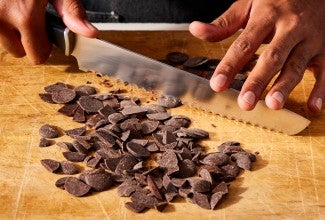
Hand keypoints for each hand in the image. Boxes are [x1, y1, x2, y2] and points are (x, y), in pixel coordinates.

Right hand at [0, 0, 98, 63]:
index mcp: (24, 16)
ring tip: (18, 9)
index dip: (45, 48)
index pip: (37, 56)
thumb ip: (72, 11)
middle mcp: (0, 19)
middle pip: (18, 51)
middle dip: (26, 40)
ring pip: (2, 40)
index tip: (47, 36)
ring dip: (11, 31)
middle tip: (31, 19)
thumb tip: (90, 33)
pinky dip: (1, 21)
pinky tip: (8, 6)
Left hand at [189, 0, 324, 111]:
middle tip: (245, 103)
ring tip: (272, 105)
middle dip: (258, 80)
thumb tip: (195, 29)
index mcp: (266, 17)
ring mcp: (309, 39)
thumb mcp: (249, 4)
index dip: (229, 65)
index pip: (244, 45)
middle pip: (272, 57)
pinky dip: (321, 89)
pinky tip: (313, 108)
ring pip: (296, 65)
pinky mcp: (324, 49)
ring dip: (285, 86)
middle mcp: (289, 28)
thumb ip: (224, 23)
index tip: (217, 85)